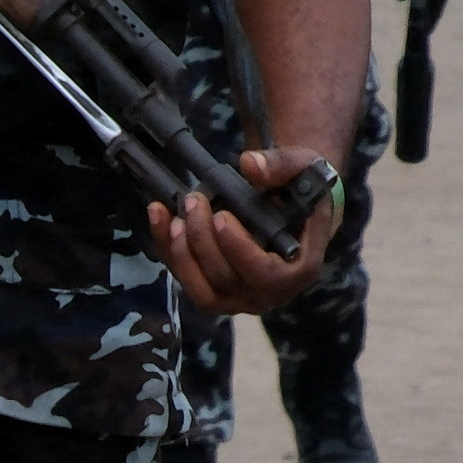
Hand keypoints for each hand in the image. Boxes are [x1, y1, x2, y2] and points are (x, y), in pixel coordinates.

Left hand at [148, 148, 338, 318]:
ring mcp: (240, 298)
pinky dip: (168, 252)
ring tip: (173, 216)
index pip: (268, 275)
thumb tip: (249, 164)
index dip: (239, 250)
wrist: (292, 208)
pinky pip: (187, 281)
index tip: (221, 216)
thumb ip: (282, 165)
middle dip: (203, 240)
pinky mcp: (216, 292)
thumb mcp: (303, 168)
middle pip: (228, 280)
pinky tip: (158, 216)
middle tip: (193, 201)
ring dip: (181, 255)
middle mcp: (270, 293)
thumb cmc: (304, 191)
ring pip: (203, 292)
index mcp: (299, 270)